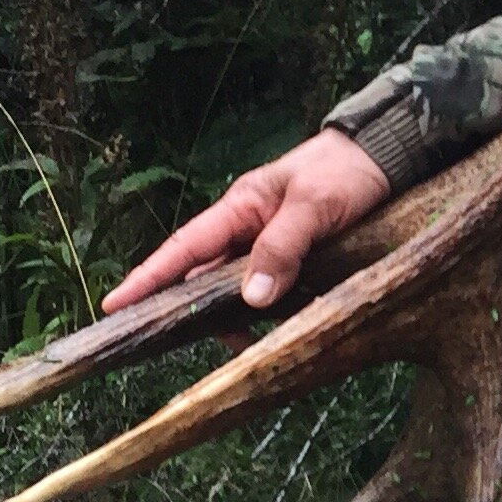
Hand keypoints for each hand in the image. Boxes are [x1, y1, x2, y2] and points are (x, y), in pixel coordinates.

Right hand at [102, 129, 391, 316]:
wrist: (389, 156)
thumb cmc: (345, 172)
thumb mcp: (314, 206)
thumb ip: (283, 247)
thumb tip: (252, 298)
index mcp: (240, 208)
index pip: (184, 247)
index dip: (148, 278)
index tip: (113, 306)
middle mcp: (247, 229)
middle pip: (202, 275)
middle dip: (183, 309)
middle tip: (164, 344)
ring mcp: (269, 246)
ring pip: (234, 289)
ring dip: (233, 317)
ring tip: (239, 345)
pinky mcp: (296, 260)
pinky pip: (269, 292)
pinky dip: (268, 314)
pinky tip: (275, 333)